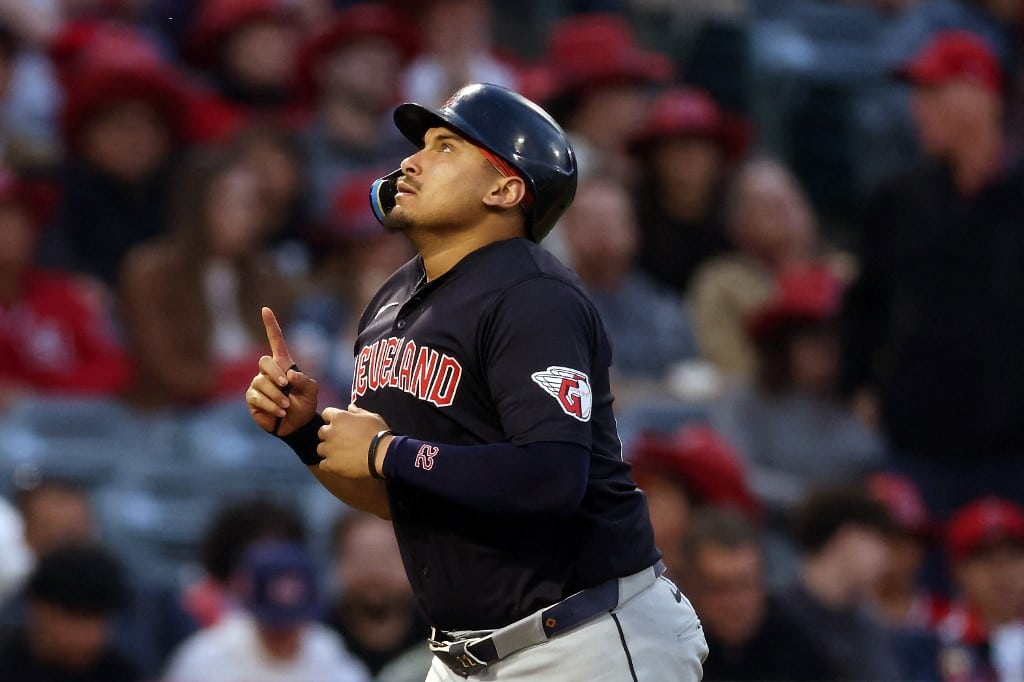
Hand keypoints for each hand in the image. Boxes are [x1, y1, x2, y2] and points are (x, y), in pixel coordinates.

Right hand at [246, 307, 317, 435]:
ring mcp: (258, 384)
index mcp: (283, 364)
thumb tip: (288, 375)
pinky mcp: (252, 399)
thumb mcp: (311, 391)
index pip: (275, 341)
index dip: (271, 325)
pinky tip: (280, 412)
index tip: (266, 309)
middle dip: (275, 374)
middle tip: (286, 386)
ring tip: (287, 407)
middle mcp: (268, 372)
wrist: (298, 426)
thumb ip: (304, 380)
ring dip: (277, 396)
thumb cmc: (305, 405)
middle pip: (264, 361)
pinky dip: (271, 405)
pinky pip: (257, 397)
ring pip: (261, 382)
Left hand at [317, 404, 393, 477]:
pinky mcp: (331, 464)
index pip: (326, 413)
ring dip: (327, 450)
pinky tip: (338, 465)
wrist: (382, 454)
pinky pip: (323, 465)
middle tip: (340, 439)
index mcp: (339, 418)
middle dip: (329, 434)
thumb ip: (358, 411)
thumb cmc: (378, 432)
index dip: (332, 418)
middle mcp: (330, 432)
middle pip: (321, 432)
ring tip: (338, 454)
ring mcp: (329, 449)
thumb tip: (350, 407)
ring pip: (320, 448)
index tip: (339, 423)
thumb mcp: (371, 417)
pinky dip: (329, 465)